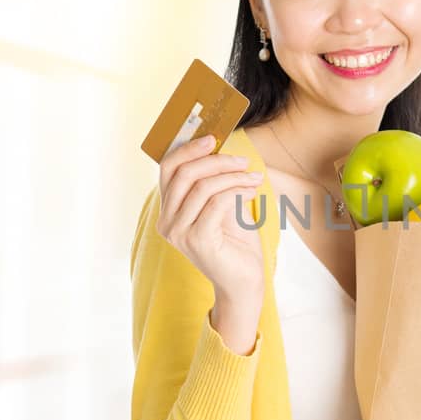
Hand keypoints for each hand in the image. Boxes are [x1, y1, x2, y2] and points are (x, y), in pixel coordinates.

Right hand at [156, 135, 265, 346]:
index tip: (213, 138)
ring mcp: (179, 233)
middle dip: (215, 160)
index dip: (188, 149)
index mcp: (168, 211)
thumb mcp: (222, 205)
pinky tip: (252, 190)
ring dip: (233, 176)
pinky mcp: (198, 240)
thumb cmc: (235, 243)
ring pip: (202, 186)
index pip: (168, 169)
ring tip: (253, 177)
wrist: (244, 281)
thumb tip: (218, 148)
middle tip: (242, 160)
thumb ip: (214, 181)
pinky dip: (237, 189)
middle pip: (183, 173)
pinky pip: (216, 202)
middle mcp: (167, 222)